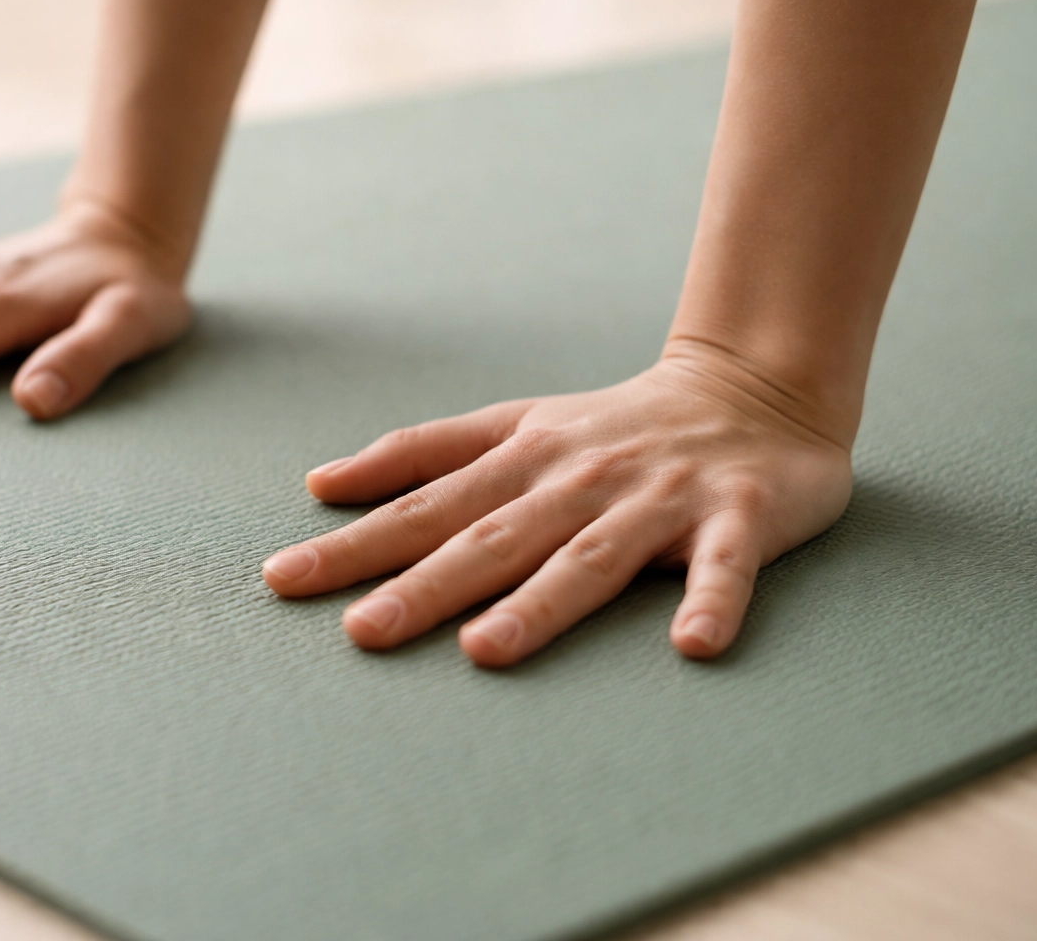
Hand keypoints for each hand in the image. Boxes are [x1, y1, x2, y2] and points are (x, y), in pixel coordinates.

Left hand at [261, 349, 852, 665]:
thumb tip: (322, 482)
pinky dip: (713, 599)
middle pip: (493, 538)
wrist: (752, 386)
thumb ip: (422, 454)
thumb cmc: (613, 426)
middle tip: (363, 632)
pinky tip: (694, 646)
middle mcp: (579, 480)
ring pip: (591, 557)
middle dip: (425, 585)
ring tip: (485, 650)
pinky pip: (725, 565)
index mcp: (522, 460)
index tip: (284, 580)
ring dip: (541, 603)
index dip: (356, 544)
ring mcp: (657, 499)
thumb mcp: (512, 426)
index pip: (426, 508)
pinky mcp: (737, 517)